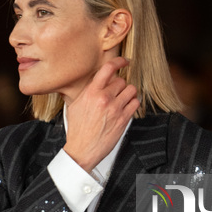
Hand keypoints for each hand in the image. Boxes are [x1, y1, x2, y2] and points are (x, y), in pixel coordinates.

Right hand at [63, 57, 139, 171]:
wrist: (82, 150)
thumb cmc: (77, 130)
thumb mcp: (75, 105)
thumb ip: (86, 91)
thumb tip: (95, 82)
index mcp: (91, 92)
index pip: (108, 68)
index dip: (119, 61)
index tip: (124, 62)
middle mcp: (104, 98)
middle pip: (121, 81)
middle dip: (119, 86)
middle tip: (116, 92)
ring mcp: (115, 109)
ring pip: (131, 90)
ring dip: (129, 93)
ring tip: (123, 98)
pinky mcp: (123, 119)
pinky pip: (136, 103)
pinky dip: (133, 103)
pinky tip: (127, 106)